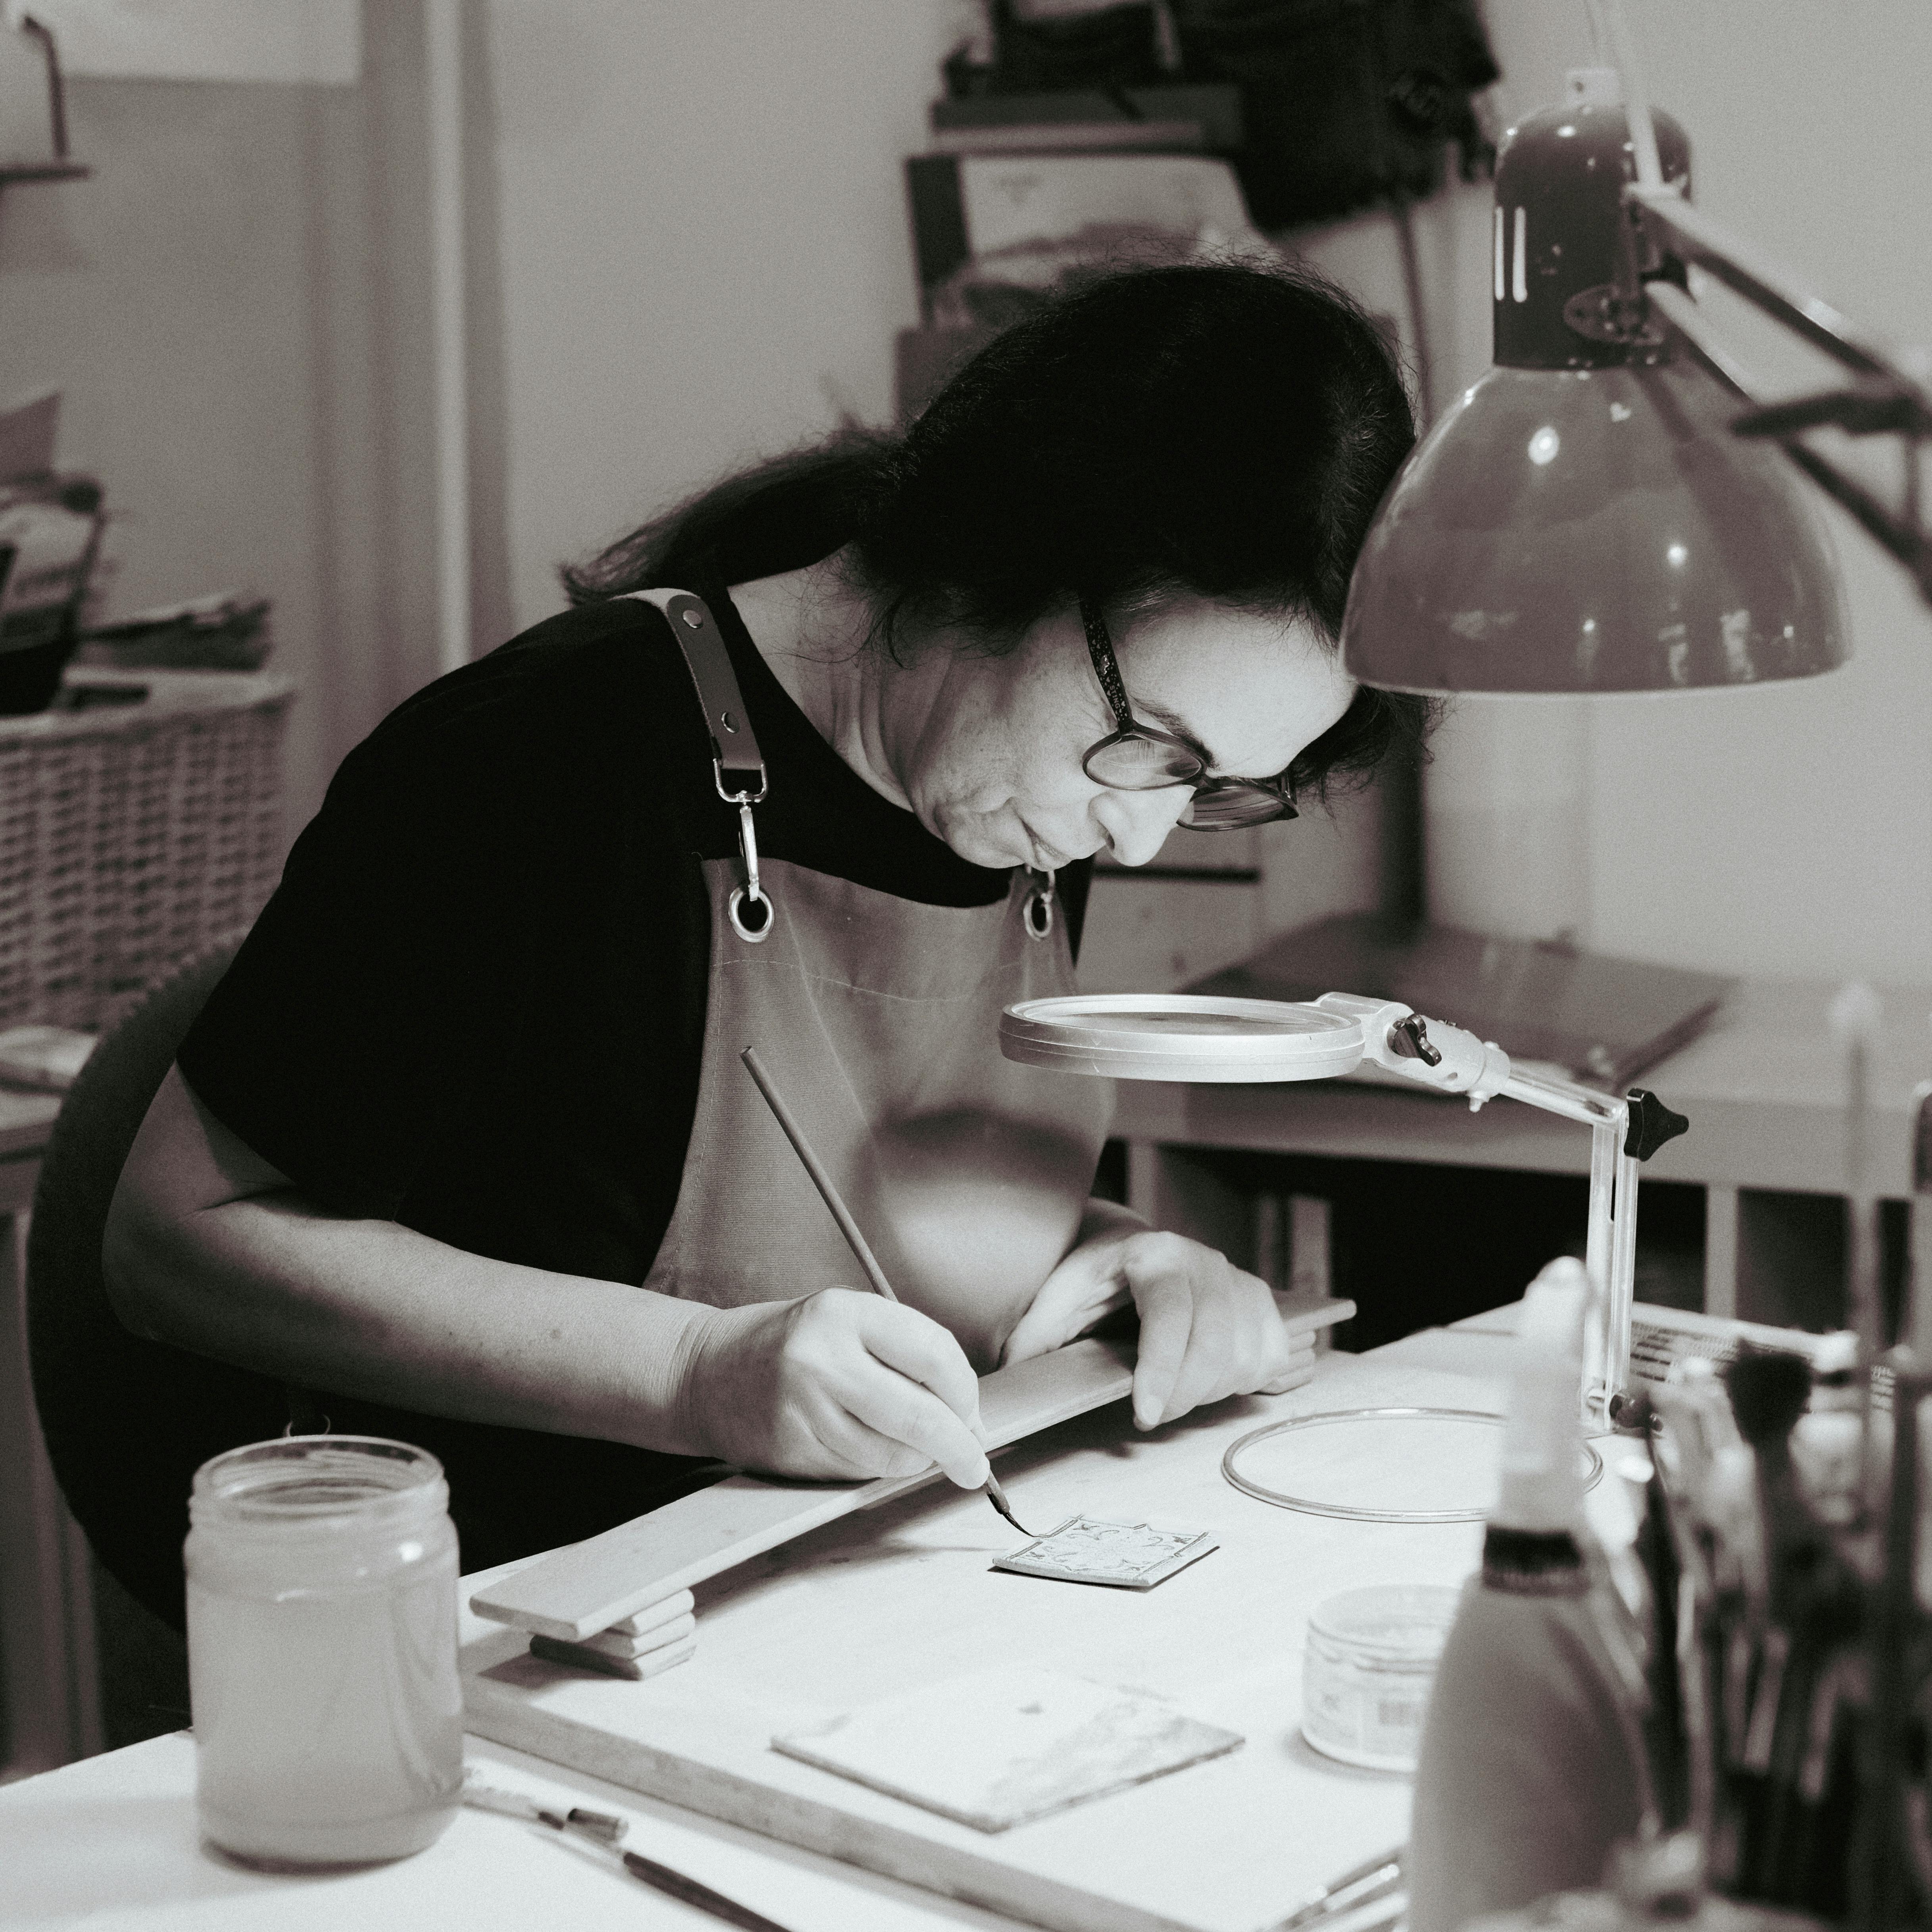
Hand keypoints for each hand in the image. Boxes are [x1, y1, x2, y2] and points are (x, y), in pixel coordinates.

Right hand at [676, 1289, 990, 1487]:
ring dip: (917, 1460)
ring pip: (893, 1455)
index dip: (966, 1393)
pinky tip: (865, 1446)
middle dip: (959, 1447)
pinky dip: (879, 1468)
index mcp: (844, 1312)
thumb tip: (967, 1416)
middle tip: (974, 1465)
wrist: (707, 1373)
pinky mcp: (793, 1448)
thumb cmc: (789, 1344)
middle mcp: (823, 1358)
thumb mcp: (847, 1322)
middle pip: (920, 1416)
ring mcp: (804, 1407)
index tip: (974, 1415)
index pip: (934, 1354)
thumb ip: (906, 1355)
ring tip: (908, 1446)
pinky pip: (861, 1471)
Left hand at [1005, 1226, 1305, 1429]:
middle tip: (1150, 1414)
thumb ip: (1031, 1340)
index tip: (1144, 1415)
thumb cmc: (1089, 1278)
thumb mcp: (1052, 1301)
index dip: (1161, 1370)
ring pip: (1243, 1356)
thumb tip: (1007, 1386)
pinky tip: (1209, 1379)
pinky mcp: (1260, 1301)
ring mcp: (1236, 1279)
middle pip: (1213, 1345)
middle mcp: (1202, 1261)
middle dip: (1181, 1395)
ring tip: (1174, 1390)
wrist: (1124, 1247)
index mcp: (1151, 1254)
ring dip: (1210, 1391)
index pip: (1169, 1315)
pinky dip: (1243, 1380)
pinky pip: (1268, 1355)